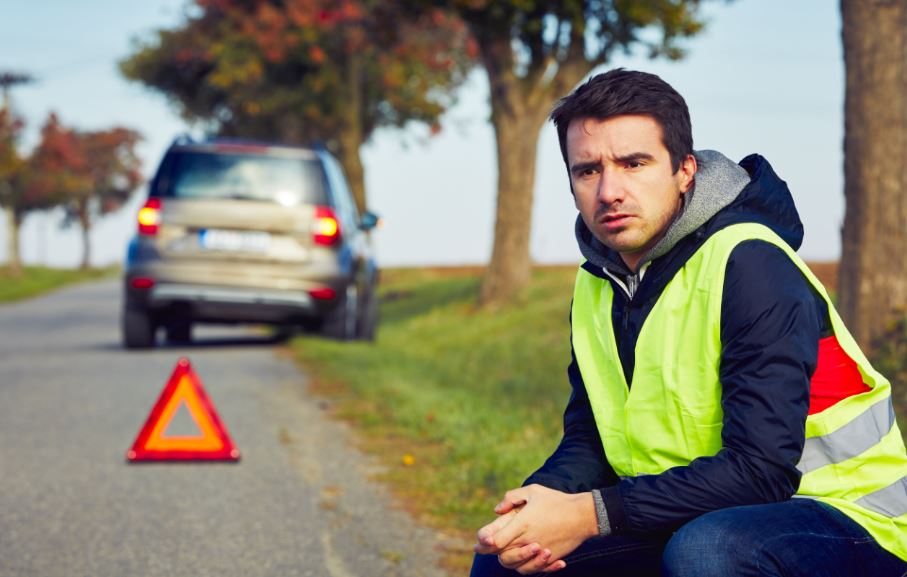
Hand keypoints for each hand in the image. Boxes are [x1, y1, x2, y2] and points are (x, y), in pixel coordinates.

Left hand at [473, 485, 597, 573]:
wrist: (583, 514)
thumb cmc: (556, 500)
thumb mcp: (532, 491)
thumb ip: (512, 498)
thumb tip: (497, 510)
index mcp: (522, 524)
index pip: (496, 541)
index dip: (485, 543)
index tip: (480, 543)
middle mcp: (529, 540)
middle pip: (504, 557)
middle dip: (494, 553)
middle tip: (487, 547)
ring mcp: (540, 551)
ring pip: (518, 566)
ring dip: (512, 561)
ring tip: (512, 551)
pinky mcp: (551, 557)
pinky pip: (537, 569)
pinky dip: (532, 567)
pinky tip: (533, 558)